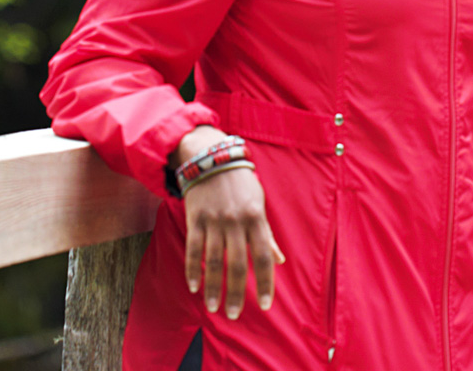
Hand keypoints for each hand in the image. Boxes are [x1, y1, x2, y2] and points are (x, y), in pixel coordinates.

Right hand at [175, 127, 282, 318]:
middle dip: (236, 293)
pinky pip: (193, 249)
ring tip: (213, 307)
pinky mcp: (195, 219)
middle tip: (234, 315)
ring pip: (213, 260)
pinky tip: (194, 286)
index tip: (264, 305)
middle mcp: (236, 221)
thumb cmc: (241, 184)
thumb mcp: (259, 204)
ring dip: (213, 287)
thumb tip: (280, 261)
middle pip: (237, 264)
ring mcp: (214, 221)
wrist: (212, 158)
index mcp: (256, 218)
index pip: (263, 257)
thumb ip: (267, 235)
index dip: (264, 282)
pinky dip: (192, 269)